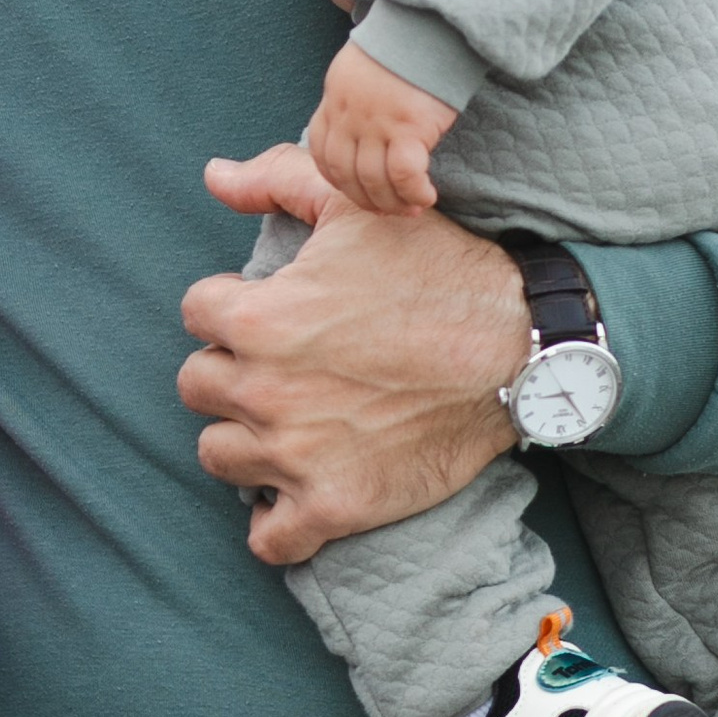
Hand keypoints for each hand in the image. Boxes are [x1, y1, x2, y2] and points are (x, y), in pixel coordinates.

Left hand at [181, 146, 527, 562]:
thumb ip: (276, 179)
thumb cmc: (439, 267)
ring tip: (288, 423)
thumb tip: (214, 177)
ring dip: (245, 441)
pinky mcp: (334, 506)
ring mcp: (296, 455)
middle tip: (281, 367)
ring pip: (219, 456)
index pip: (196, 312)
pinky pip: (268, 538)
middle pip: (197, 386)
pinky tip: (296, 495)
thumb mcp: (356, 204)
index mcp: (259, 317)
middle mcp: (265, 390)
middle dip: (231, 372)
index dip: (231, 307)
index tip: (270, 313)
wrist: (521, 348)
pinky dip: (276, 524)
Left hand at [305, 41, 457, 212]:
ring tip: (411, 209)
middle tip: (387, 210)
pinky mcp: (408, 127)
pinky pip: (404, 175)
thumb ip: (354, 102)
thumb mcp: (360, 70)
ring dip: (391, 203)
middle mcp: (350, 116)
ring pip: (373, 180)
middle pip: (346, 174)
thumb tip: (362, 133)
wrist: (428, 23)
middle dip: (365, 199)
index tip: (358, 192)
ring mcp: (376, 123)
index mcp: (334, 101)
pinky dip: (413, 192)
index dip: (338, 181)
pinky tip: (427, 196)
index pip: (322, 154)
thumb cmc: (404, 46)